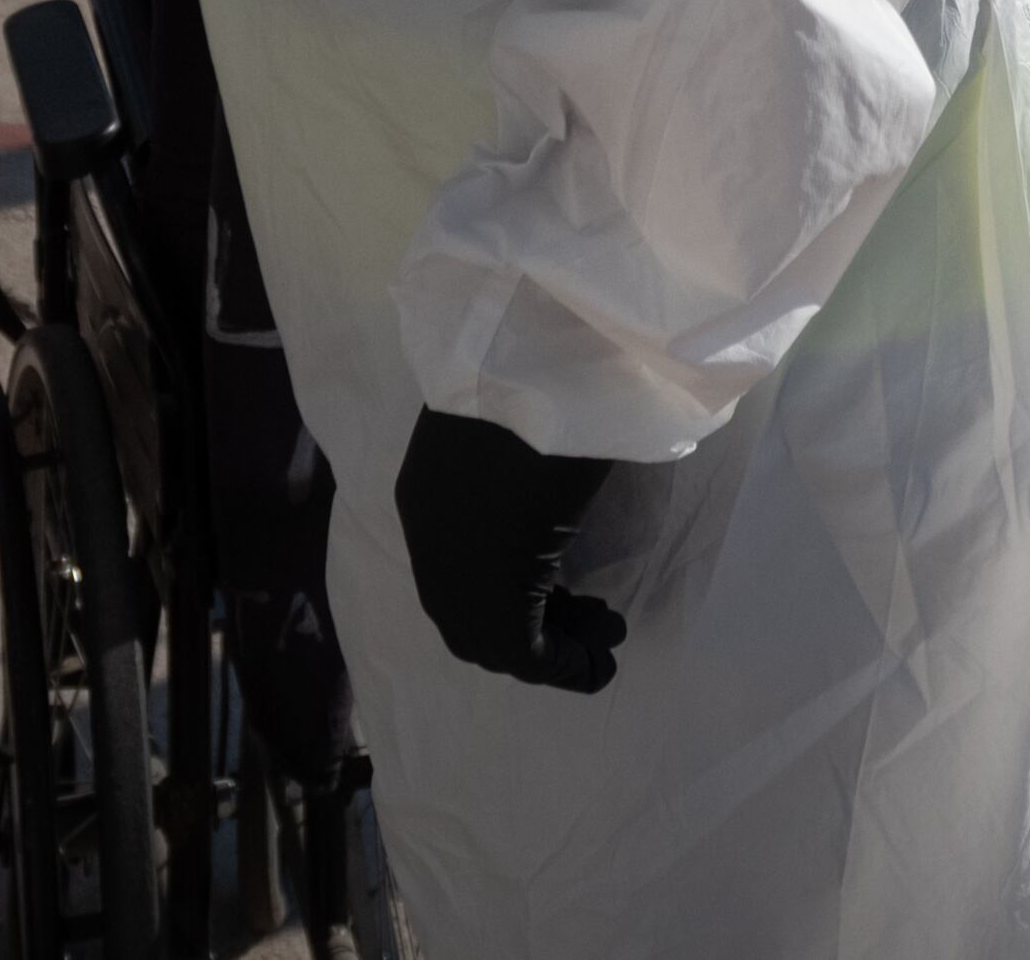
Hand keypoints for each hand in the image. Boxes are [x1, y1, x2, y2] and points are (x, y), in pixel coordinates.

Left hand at [394, 408, 626, 691]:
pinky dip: (562, 666)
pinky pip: (520, 654)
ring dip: (548, 646)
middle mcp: (429, 541)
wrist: (539, 364)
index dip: (510, 590)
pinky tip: (600, 660)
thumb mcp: (520, 426)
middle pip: (468, 617)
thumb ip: (519, 465)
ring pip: (490, 640)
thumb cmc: (540, 381)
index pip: (453, 571)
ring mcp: (453, 571)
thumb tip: (547, 492)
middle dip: (531, 628)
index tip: (564, 590)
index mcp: (425, 492)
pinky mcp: (490, 593)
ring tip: (604, 631)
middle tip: (590, 617)